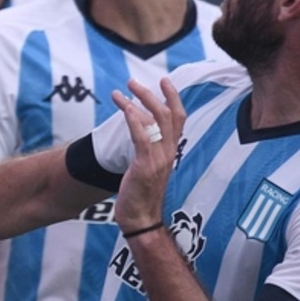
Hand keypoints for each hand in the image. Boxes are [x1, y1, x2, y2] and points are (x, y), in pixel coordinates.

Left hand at [111, 77, 183, 234]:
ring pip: (155, 122)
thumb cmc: (141, 193)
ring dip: (138, 102)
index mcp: (171, 151)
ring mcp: (159, 159)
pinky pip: (142, 138)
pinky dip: (135, 120)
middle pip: (168, 114)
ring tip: (121, 91)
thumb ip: (149, 147)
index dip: (173, 97)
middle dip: (151, 94)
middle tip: (133, 81)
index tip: (164, 81)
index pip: (179, 118)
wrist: (141, 219)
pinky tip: (125, 108)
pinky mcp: (145, 166)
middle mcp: (169, 152)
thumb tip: (141, 128)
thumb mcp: (148, 166)